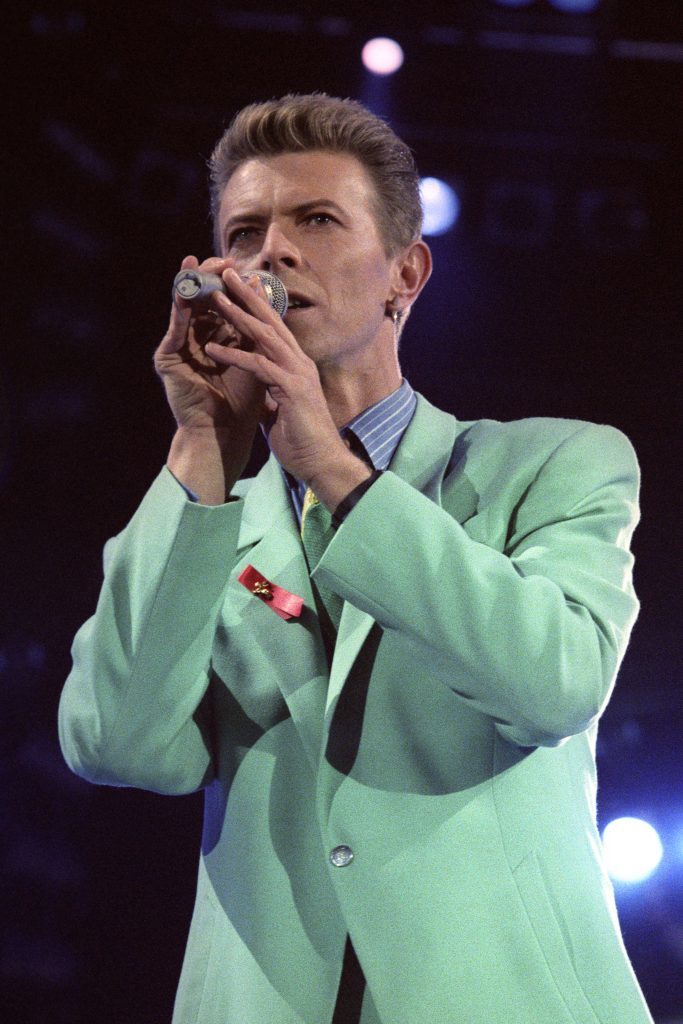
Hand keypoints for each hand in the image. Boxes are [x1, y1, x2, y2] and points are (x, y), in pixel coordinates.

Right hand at [155, 255, 266, 441]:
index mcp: (217, 339)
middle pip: (201, 301)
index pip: (221, 304)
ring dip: (193, 286)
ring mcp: (180, 348)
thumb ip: (251, 321)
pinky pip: (176, 328)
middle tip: (221, 259)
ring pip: (186, 309)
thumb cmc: (243, 399)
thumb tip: (257, 282)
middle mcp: (196, 340)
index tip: (242, 266)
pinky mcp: (167, 358)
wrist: (226, 432)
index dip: (229, 285)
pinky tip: (186, 291)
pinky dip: (181, 309)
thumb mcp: (251, 352)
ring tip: (199, 263)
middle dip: (211, 278)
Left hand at [204, 270, 369, 502]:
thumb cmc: (301, 439)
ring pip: (264, 336)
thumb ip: (270, 392)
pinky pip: (258, 366)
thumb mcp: (279, 409)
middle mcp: (299, 363)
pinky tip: (212, 349)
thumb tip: (258, 389)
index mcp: (296, 365)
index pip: (274, 328)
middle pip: (271, 321)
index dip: (256, 305)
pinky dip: (234, 356)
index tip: (238, 287)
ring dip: (238, 315)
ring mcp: (297, 374)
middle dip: (248, 295)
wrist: (321, 463)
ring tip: (215, 298)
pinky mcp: (291, 389)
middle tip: (227, 272)